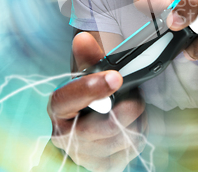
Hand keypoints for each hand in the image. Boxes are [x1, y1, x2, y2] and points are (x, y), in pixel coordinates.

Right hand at [48, 32, 147, 171]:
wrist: (90, 132)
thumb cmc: (89, 99)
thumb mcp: (86, 77)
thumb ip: (88, 58)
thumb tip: (84, 38)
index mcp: (58, 109)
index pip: (66, 100)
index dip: (89, 88)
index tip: (115, 76)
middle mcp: (66, 137)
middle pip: (103, 127)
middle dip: (126, 108)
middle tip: (134, 96)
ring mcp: (86, 156)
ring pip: (123, 137)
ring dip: (136, 119)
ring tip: (132, 106)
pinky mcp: (105, 167)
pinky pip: (132, 148)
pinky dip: (139, 131)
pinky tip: (133, 122)